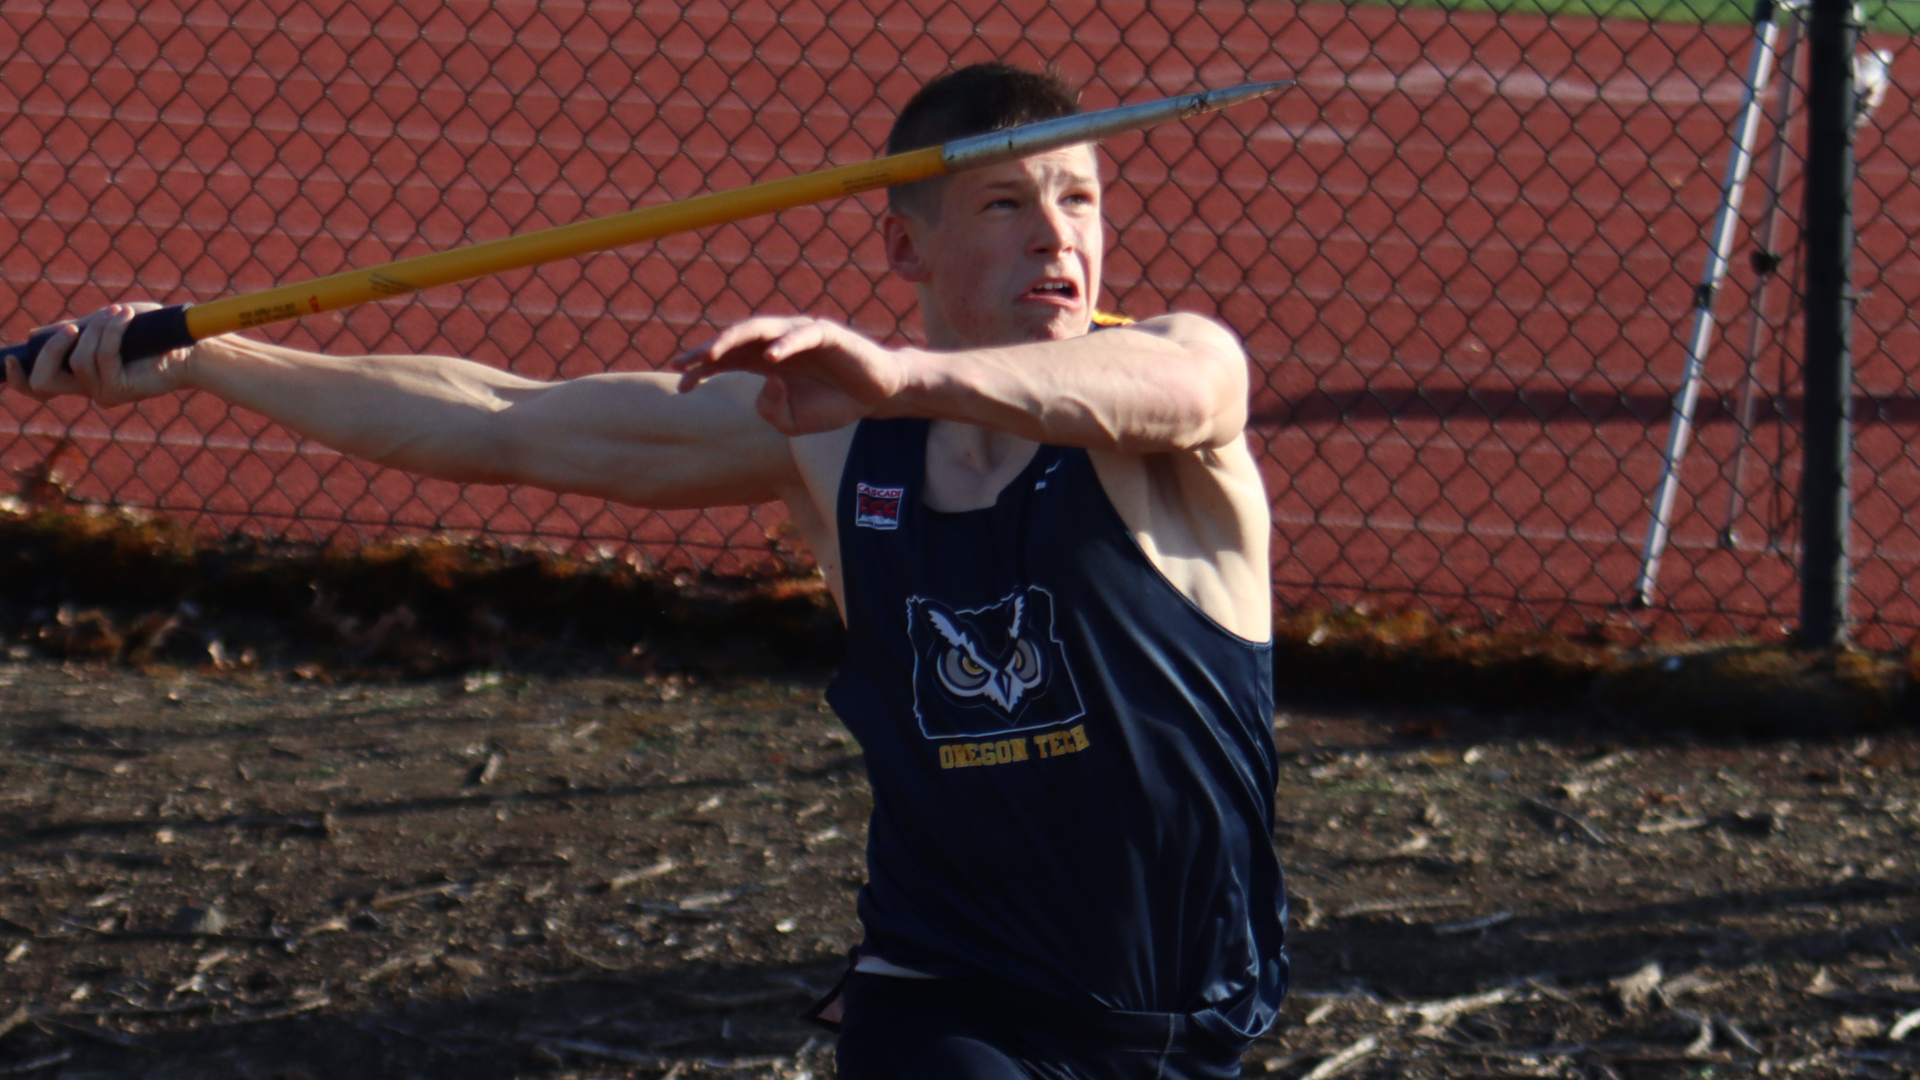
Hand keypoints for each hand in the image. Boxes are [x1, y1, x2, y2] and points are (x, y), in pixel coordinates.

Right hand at [5, 302, 194, 406]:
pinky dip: (111, 332)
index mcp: (78, 376)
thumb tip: (35, 335)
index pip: (36, 387)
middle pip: (43, 382)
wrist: (189, 347)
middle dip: (52, 349)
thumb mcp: (102, 327)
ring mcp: (103, 393)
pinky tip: (124, 317)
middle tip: (73, 327)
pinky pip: (103, 357)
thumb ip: (73, 332)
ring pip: (78, 360)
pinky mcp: (122, 391)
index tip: (9, 359)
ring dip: (96, 330)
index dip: (16, 378)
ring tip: (118, 313)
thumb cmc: (150, 334)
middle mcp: (87, 389)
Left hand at [670, 316, 914, 434]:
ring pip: (761, 329)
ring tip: (713, 353)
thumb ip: (771, 411)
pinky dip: (786, 345)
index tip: (681, 386)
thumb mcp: (793, 422)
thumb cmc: (831, 405)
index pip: (725, 361)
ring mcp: (799, 335)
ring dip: (734, 339)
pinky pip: (803, 335)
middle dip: (707, 351)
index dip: (701, 370)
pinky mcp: (827, 334)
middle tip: (685, 363)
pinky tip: (770, 358)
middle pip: (734, 341)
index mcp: (763, 363)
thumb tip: (766, 382)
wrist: (876, 395)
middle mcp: (776, 344)